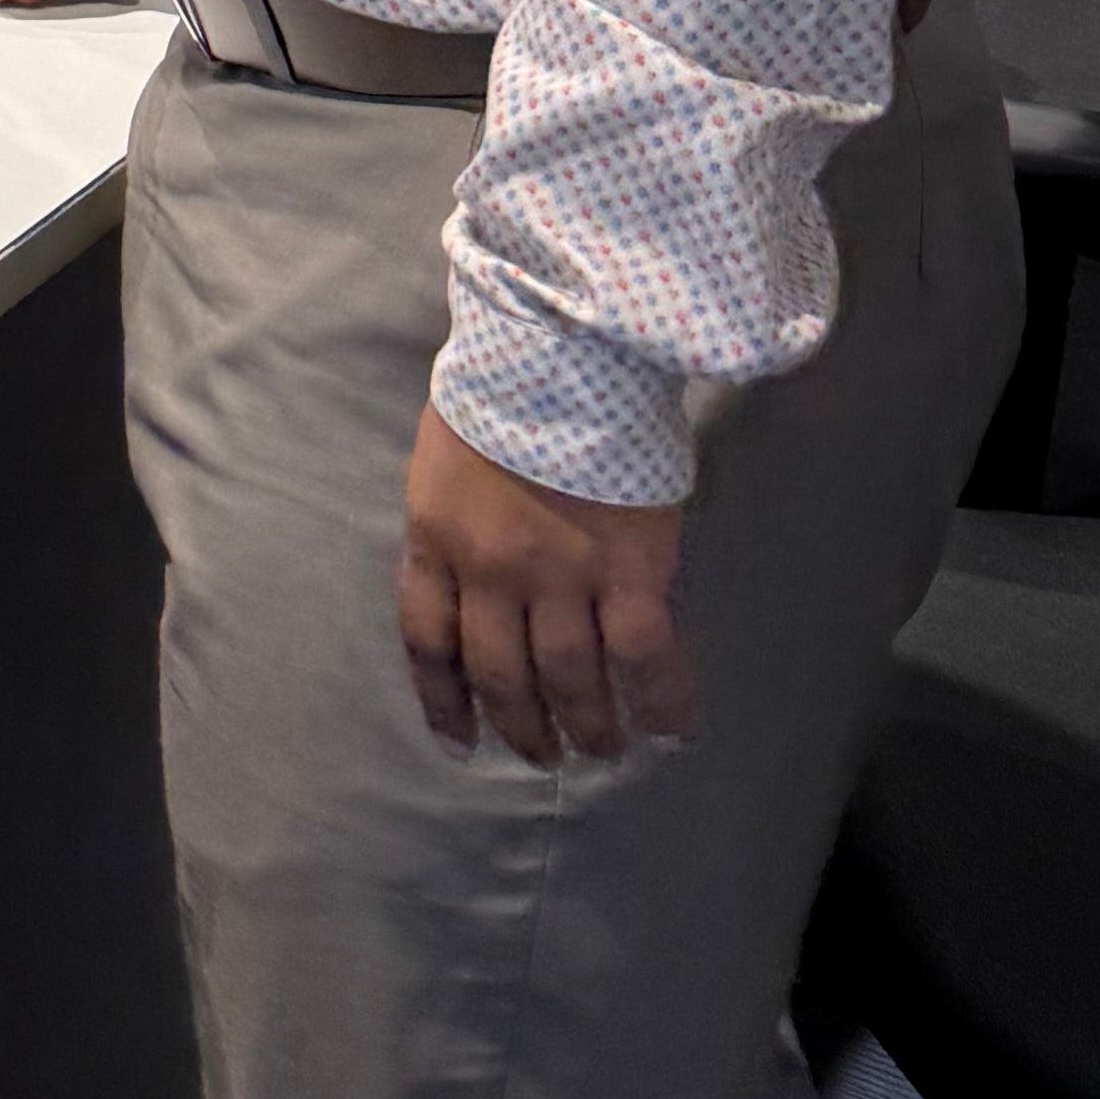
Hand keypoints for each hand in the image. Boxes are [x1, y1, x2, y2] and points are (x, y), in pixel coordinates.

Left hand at [398, 405, 691, 763]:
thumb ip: (454, 523)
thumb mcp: (446, 458)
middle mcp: (492, 571)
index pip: (428, 638)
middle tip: (546, 753)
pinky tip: (671, 727)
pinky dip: (660, 700)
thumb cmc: (500, 385)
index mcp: (437, 536)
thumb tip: (471, 580)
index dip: (444, 699)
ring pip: (571, 679)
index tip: (461, 741)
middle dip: (523, 725)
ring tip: (605, 748)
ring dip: (590, 724)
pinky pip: (645, 657)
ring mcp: (562, 575)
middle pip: (500, 674)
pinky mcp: (629, 569)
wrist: (563, 345)